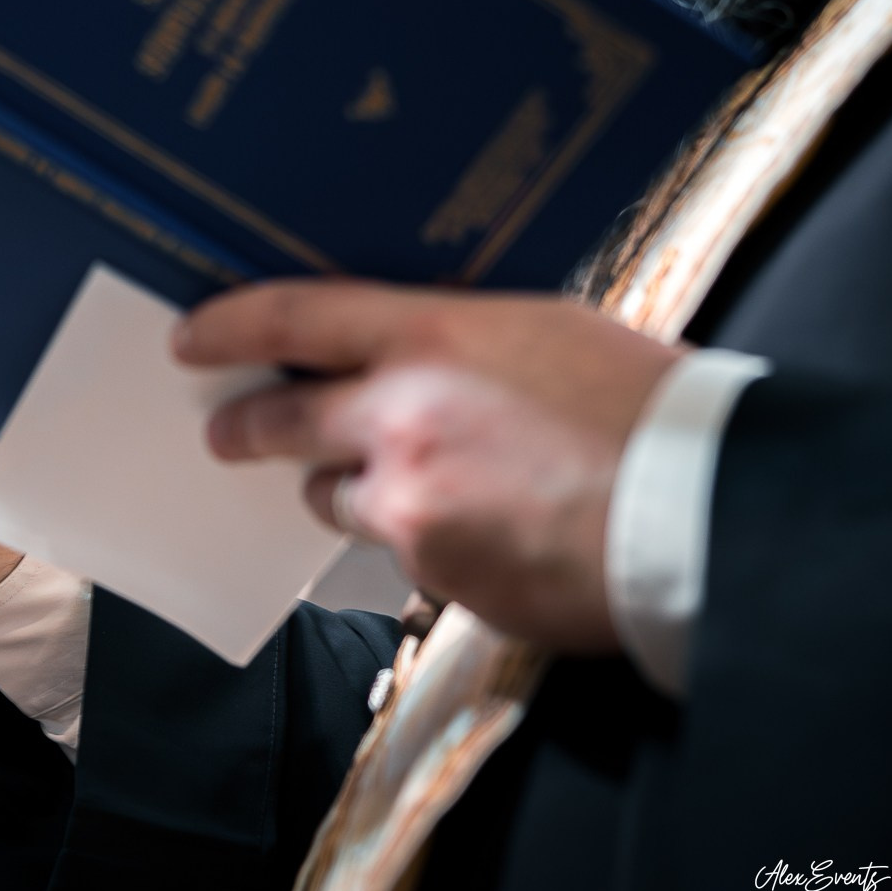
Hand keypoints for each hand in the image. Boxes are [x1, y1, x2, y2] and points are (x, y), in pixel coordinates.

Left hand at [176, 280, 682, 652]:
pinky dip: (426, 543)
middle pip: (282, 421)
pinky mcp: (433, 572)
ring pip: (337, 496)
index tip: (189, 339)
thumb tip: (408, 352)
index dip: (228, 326)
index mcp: (432, 335)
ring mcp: (410, 501)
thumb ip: (459, 342)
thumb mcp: (547, 331)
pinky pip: (401, 554)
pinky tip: (487, 532)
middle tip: (227, 432)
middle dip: (245, 428)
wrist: (702, 514)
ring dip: (356, 489)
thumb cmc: (649, 411)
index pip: (293, 318)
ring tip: (418, 485)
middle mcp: (400, 415)